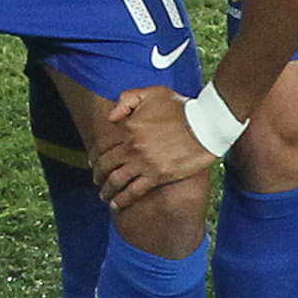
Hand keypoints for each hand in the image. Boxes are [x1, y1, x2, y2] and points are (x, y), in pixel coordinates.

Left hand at [93, 86, 217, 206]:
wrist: (204, 125)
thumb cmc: (180, 107)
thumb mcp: (152, 93)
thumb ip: (127, 99)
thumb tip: (111, 116)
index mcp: (128, 127)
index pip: (102, 144)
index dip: (94, 155)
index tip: (93, 162)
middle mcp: (132, 147)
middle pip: (105, 165)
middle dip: (98, 175)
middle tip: (97, 181)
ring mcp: (143, 163)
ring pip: (116, 181)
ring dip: (106, 190)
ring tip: (105, 196)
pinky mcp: (156, 176)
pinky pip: (133, 192)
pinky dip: (122, 200)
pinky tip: (117, 204)